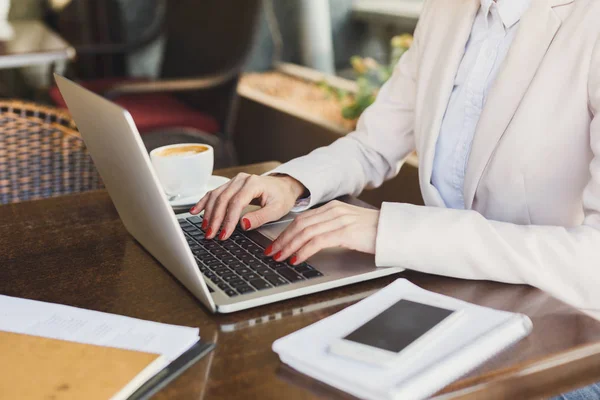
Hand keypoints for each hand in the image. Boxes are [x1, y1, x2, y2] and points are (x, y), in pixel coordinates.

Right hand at [189, 173, 305, 239]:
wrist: (284, 187)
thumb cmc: (282, 197)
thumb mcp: (277, 210)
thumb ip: (260, 217)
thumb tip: (243, 224)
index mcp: (254, 183)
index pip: (236, 203)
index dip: (228, 220)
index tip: (224, 234)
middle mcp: (242, 179)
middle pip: (223, 199)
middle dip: (215, 219)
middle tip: (210, 234)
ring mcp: (235, 181)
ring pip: (216, 196)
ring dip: (208, 213)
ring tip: (205, 228)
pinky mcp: (230, 185)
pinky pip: (214, 193)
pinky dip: (204, 202)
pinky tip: (195, 211)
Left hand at [266, 200, 379, 264]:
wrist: (395, 231)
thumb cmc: (374, 233)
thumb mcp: (349, 226)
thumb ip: (331, 229)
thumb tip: (310, 242)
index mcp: (333, 208)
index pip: (302, 219)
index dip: (285, 232)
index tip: (275, 244)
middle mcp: (333, 211)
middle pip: (299, 225)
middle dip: (282, 240)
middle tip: (271, 253)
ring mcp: (339, 220)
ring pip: (305, 233)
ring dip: (289, 247)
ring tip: (280, 258)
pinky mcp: (345, 232)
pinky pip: (317, 241)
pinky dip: (303, 251)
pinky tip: (297, 259)